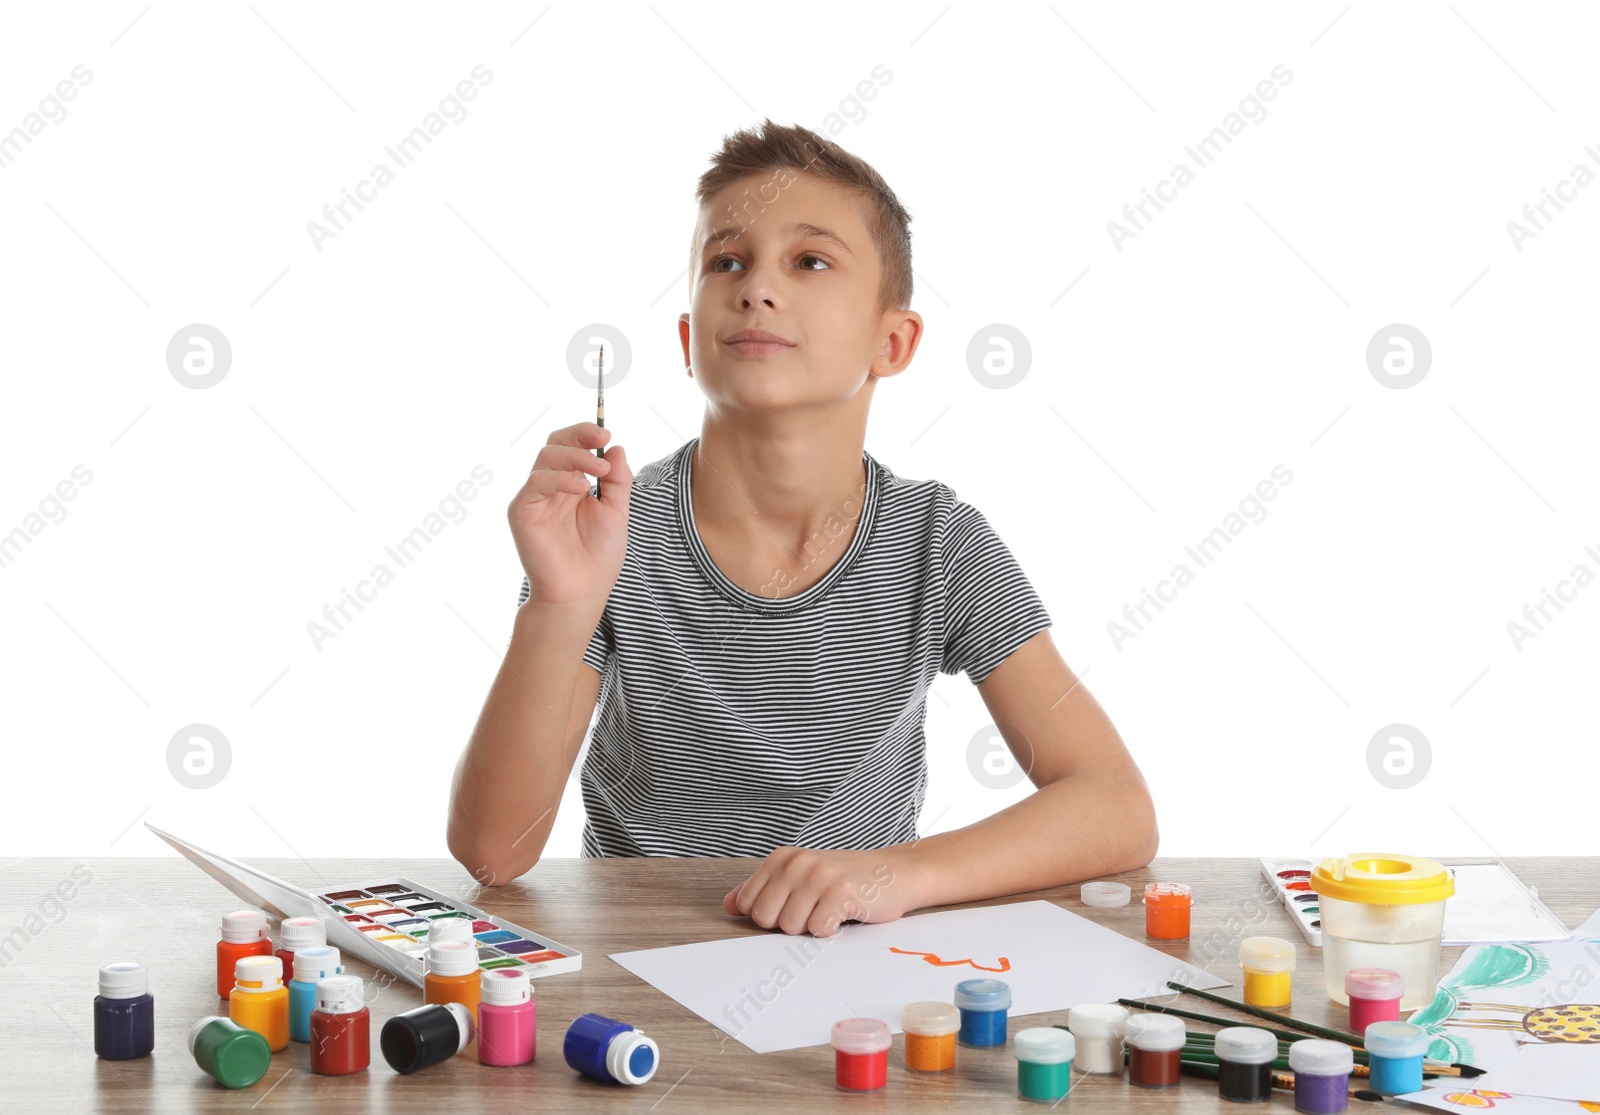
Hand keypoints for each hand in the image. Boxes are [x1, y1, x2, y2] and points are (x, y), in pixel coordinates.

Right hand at [509, 421, 632, 607]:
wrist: (582, 591)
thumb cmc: (598, 556)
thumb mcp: (615, 511)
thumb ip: (617, 480)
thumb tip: (617, 447)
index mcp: (572, 484)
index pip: (572, 446)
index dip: (586, 433)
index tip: (606, 433)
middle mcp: (551, 487)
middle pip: (555, 444)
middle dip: (579, 436)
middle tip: (602, 440)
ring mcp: (535, 498)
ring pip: (545, 457)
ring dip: (575, 457)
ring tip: (598, 471)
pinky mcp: (522, 511)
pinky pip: (536, 482)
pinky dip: (560, 478)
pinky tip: (582, 488)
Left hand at [723, 846, 915, 936]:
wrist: (894, 873)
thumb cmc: (844, 881)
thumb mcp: (800, 879)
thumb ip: (763, 890)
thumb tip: (729, 905)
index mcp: (782, 858)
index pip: (746, 904)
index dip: (769, 916)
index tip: (794, 905)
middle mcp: (797, 862)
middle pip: (765, 918)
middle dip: (788, 923)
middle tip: (814, 908)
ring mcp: (819, 875)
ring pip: (790, 927)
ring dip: (812, 926)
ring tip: (830, 908)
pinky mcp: (840, 892)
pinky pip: (818, 930)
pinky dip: (832, 929)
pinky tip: (845, 912)